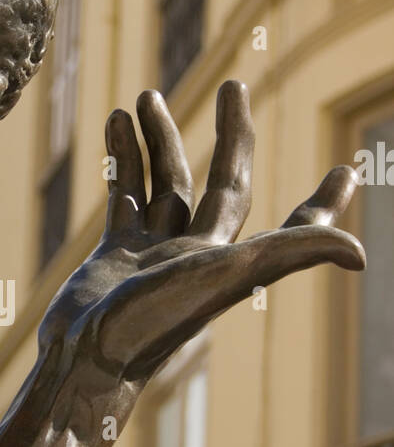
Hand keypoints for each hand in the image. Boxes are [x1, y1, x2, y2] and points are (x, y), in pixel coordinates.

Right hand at [37, 80, 363, 444]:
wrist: (84, 360)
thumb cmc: (154, 323)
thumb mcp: (227, 277)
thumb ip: (289, 253)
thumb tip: (361, 254)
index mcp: (233, 260)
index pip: (292, 228)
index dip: (322, 205)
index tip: (347, 171)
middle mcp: (198, 253)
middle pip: (222, 183)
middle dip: (231, 135)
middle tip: (233, 85)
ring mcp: (153, 251)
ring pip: (165, 182)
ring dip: (159, 139)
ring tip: (147, 95)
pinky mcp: (113, 252)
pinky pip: (124, 195)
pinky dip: (122, 159)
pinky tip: (117, 125)